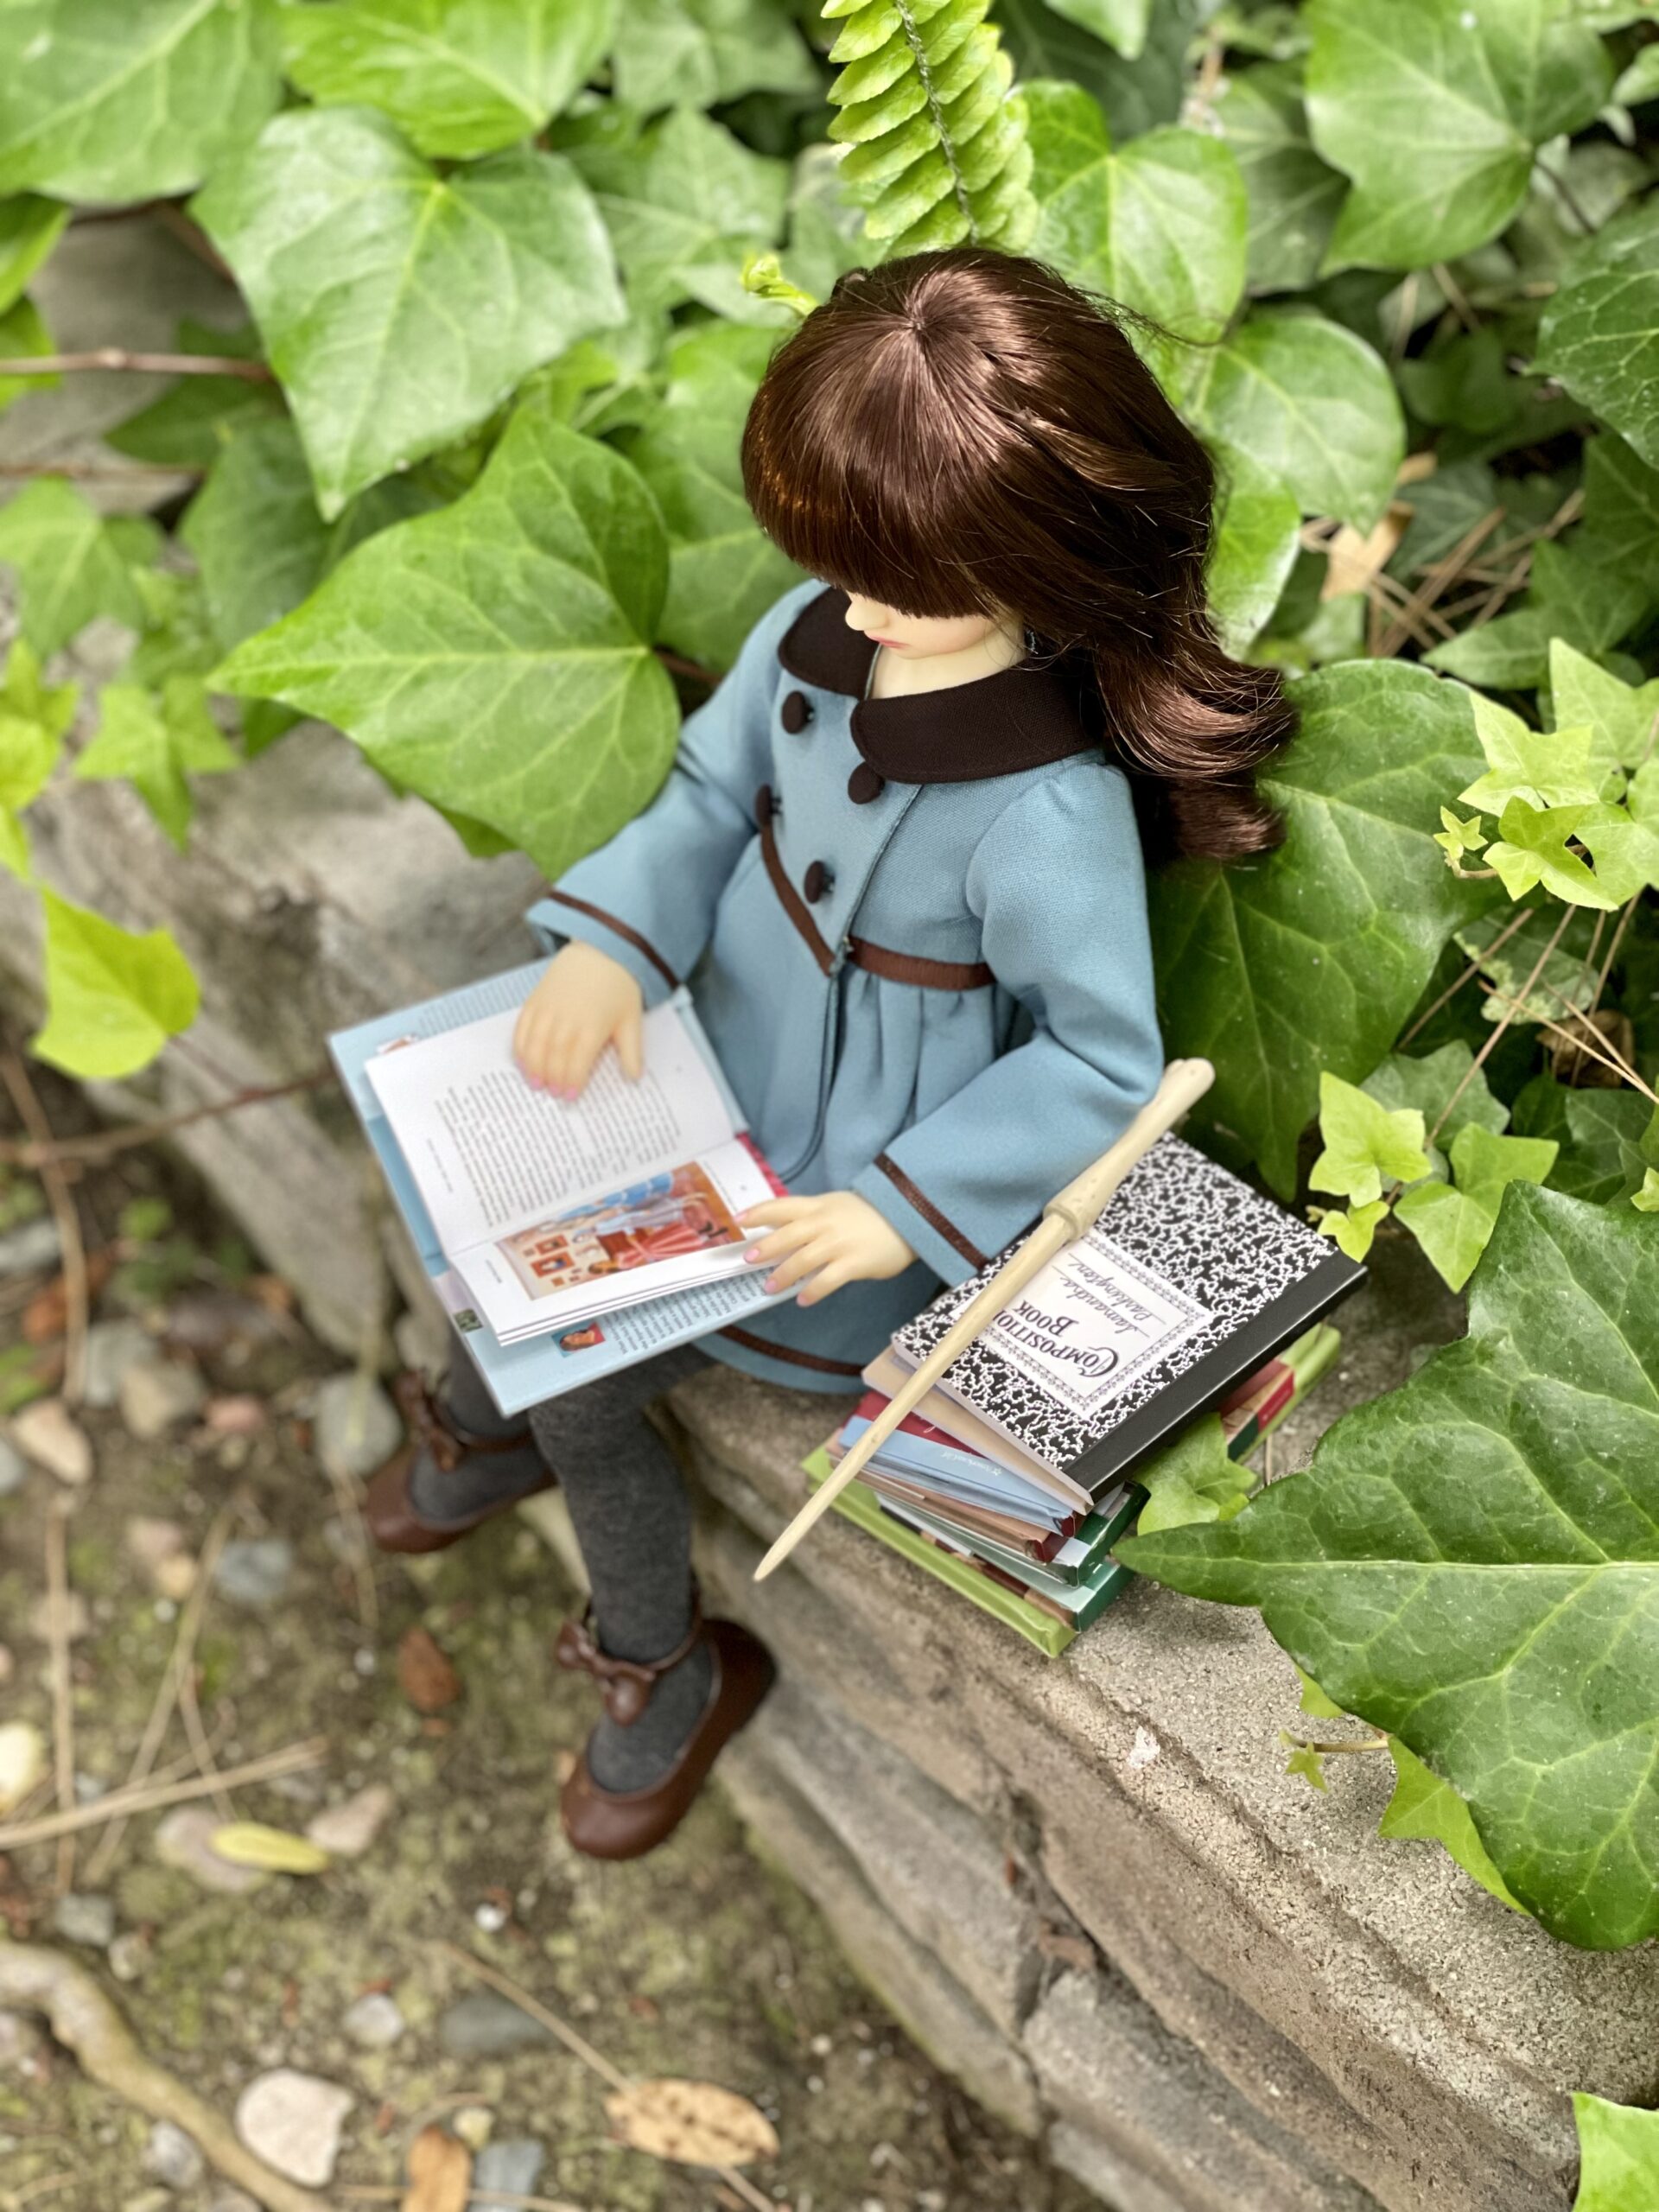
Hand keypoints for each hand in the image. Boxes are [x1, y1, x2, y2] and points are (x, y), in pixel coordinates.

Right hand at [512, 942, 643, 1097]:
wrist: (600, 950)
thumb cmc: (618, 986)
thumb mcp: (631, 1018)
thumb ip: (631, 1050)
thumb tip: (635, 1077)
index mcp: (592, 1026)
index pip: (578, 1062)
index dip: (572, 1081)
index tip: (570, 1095)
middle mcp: (567, 1019)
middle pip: (554, 1056)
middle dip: (552, 1078)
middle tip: (552, 1093)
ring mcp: (548, 1008)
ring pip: (535, 1044)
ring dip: (533, 1067)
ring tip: (535, 1083)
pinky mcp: (536, 999)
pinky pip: (522, 1026)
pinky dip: (519, 1046)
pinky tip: (522, 1060)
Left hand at [739, 1190, 915, 1306]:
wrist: (909, 1218)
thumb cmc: (870, 1216)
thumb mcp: (837, 1206)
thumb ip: (812, 1217)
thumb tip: (780, 1231)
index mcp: (819, 1206)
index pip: (782, 1206)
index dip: (758, 1212)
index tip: (738, 1221)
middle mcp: (825, 1222)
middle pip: (788, 1233)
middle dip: (765, 1247)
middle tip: (748, 1260)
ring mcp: (840, 1243)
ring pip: (802, 1259)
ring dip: (783, 1274)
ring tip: (768, 1287)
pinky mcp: (854, 1263)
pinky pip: (827, 1280)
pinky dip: (812, 1291)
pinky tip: (802, 1299)